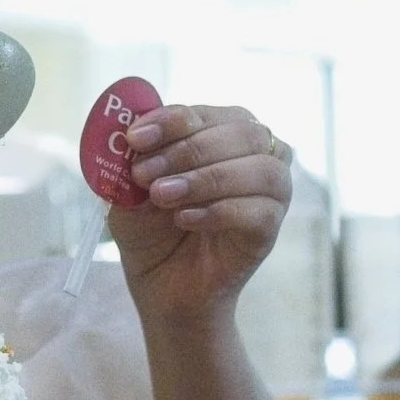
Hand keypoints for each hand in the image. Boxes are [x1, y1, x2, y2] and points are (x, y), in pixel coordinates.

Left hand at [112, 104, 293, 328]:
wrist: (161, 287)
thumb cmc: (150, 230)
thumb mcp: (130, 190)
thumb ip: (131, 160)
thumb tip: (133, 139)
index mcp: (221, 132)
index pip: (205, 113)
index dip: (172, 120)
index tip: (135, 138)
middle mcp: (255, 155)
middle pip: (242, 131)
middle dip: (188, 149)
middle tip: (145, 173)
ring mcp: (269, 192)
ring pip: (260, 168)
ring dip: (207, 178)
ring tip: (163, 196)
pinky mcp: (269, 229)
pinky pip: (260, 210)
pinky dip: (219, 210)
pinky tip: (184, 219)